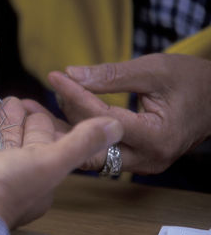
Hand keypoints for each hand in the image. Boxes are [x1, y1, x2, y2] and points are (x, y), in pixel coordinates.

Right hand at [0, 97, 122, 227]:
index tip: (29, 102)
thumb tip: (116, 126)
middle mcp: (6, 174)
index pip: (37, 139)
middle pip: (8, 138)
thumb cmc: (4, 189)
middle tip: (6, 100)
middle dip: (7, 117)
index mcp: (33, 172)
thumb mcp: (50, 161)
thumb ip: (82, 142)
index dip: (35, 120)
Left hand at [47, 53, 210, 174]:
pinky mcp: (137, 160)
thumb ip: (112, 75)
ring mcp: (142, 164)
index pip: (103, 117)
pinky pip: (103, 150)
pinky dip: (86, 133)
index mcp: (156, 136)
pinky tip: (69, 115)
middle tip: (43, 101)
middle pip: (93, 144)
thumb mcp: (153, 70)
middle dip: (66, 122)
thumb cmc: (190, 81)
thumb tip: (72, 74)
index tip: (54, 77)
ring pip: (95, 151)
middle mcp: (148, 159)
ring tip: (51, 105)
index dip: (76, 95)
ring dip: (73, 129)